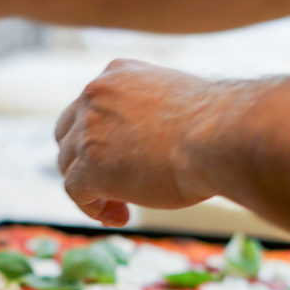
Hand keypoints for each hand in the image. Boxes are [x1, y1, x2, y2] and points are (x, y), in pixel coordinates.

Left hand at [55, 59, 223, 225]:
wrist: (220, 137)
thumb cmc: (215, 125)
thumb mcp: (175, 104)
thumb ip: (150, 116)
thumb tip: (149, 146)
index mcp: (118, 73)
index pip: (91, 106)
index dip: (100, 137)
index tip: (125, 159)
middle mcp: (95, 95)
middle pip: (69, 134)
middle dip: (87, 160)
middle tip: (116, 184)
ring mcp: (88, 131)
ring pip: (68, 164)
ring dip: (92, 188)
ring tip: (123, 206)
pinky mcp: (90, 167)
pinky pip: (75, 192)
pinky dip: (92, 208)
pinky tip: (119, 215)